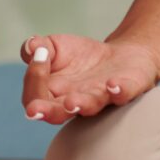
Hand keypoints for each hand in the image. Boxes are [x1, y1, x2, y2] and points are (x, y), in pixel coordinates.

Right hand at [18, 33, 159, 122]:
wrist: (122, 52)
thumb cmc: (81, 56)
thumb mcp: (55, 47)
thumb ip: (39, 47)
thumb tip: (31, 46)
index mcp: (53, 95)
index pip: (34, 96)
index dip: (33, 79)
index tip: (40, 55)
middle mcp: (76, 102)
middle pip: (58, 113)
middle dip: (47, 111)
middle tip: (35, 109)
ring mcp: (103, 97)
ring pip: (90, 106)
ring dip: (81, 104)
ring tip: (72, 102)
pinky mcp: (127, 87)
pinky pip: (124, 92)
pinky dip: (119, 90)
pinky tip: (113, 85)